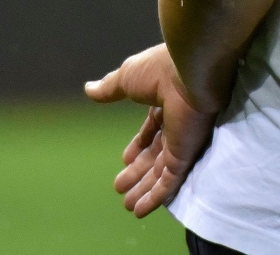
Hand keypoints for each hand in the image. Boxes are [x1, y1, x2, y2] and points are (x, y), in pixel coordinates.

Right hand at [85, 44, 216, 217]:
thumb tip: (89, 89)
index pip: (153, 129)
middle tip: (121, 187)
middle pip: (154, 154)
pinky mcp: (186, 155)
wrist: (190, 74)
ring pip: (160, 172)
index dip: (139, 145)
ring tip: (128, 206)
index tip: (125, 159)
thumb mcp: (128, 77)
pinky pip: (170, 181)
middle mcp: (176, 123)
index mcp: (165, 102)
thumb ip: (110, 87)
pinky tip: (141, 209)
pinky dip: (156, 197)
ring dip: (144, 190)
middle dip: (138, 172)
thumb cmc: (160, 70)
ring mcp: (182, 141)